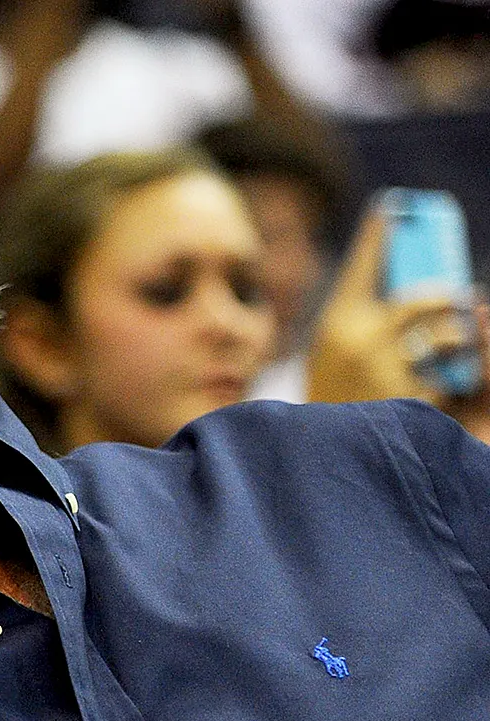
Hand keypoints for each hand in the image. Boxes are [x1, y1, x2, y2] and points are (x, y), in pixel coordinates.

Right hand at [308, 206, 489, 440]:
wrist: (319, 451)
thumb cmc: (332, 394)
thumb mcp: (332, 350)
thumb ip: (362, 318)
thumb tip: (402, 280)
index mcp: (338, 322)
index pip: (363, 265)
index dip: (380, 233)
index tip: (394, 207)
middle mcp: (363, 340)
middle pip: (422, 299)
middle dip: (446, 297)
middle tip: (458, 298)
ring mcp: (388, 369)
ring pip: (447, 335)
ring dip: (462, 335)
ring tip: (463, 338)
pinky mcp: (412, 397)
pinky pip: (452, 372)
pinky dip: (458, 372)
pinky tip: (455, 377)